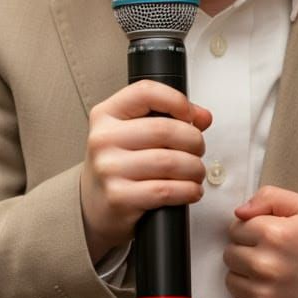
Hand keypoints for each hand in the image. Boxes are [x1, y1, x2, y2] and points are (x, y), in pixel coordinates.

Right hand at [80, 80, 211, 262]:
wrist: (93, 204)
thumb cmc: (119, 164)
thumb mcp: (133, 132)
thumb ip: (167, 117)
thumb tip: (203, 117)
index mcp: (106, 114)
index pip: (145, 92)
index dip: (176, 100)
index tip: (190, 115)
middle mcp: (103, 139)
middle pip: (164, 130)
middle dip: (194, 141)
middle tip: (198, 150)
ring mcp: (109, 168)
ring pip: (169, 162)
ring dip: (195, 168)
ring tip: (196, 172)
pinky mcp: (118, 197)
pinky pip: (165, 190)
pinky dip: (188, 190)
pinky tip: (191, 190)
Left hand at [224, 186, 297, 297]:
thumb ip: (268, 197)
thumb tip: (239, 212)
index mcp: (273, 233)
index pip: (235, 229)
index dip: (249, 231)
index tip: (267, 238)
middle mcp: (266, 265)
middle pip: (229, 255)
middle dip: (245, 253)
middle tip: (269, 257)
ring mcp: (265, 295)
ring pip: (231, 281)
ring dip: (245, 278)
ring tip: (270, 276)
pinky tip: (268, 295)